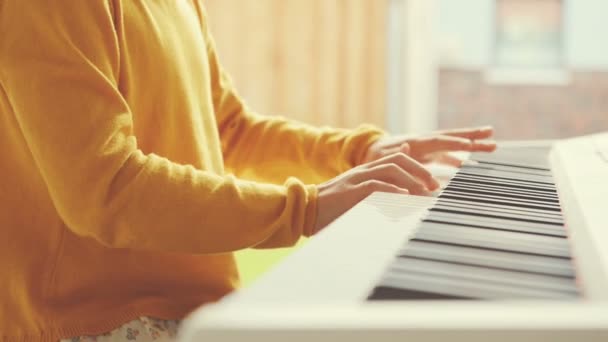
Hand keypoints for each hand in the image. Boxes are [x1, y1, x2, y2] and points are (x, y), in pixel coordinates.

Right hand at [314, 152, 439, 230]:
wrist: (304, 209)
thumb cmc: (331, 207)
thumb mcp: (357, 195)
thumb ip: (376, 188)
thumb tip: (397, 192)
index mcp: (366, 170)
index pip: (398, 159)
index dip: (419, 168)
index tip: (433, 183)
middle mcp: (363, 170)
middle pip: (398, 160)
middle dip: (420, 171)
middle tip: (435, 187)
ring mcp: (356, 179)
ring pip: (390, 170)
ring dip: (411, 180)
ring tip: (425, 193)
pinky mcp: (350, 192)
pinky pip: (374, 186)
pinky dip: (391, 191)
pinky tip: (404, 197)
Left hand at [363, 126, 496, 166]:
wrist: (370, 151)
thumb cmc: (374, 156)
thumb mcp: (380, 156)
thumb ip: (393, 154)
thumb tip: (404, 148)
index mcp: (415, 142)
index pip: (437, 141)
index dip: (453, 143)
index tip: (469, 144)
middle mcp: (425, 142)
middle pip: (451, 137)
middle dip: (471, 136)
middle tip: (491, 134)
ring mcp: (428, 148)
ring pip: (453, 145)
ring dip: (471, 144)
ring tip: (492, 144)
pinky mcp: (428, 155)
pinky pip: (447, 156)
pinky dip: (459, 159)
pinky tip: (472, 164)